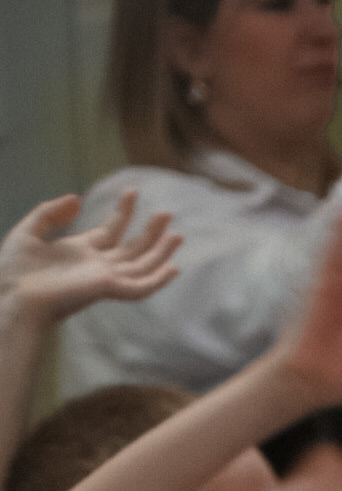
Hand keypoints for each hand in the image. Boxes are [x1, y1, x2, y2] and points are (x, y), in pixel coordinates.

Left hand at [0, 191, 180, 328]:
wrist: (13, 298)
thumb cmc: (14, 272)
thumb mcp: (29, 231)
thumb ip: (51, 212)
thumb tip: (78, 199)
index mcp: (80, 253)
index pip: (110, 232)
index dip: (123, 213)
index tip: (132, 192)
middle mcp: (96, 267)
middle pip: (131, 249)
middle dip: (150, 232)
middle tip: (166, 213)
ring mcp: (104, 279)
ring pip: (141, 266)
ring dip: (160, 251)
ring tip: (176, 234)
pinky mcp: (107, 289)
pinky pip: (139, 287)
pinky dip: (157, 280)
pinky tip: (172, 268)